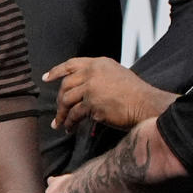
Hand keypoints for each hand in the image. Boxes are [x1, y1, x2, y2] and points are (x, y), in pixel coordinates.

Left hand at [46, 56, 172, 131]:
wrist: (147, 105)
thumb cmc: (135, 95)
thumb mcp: (117, 75)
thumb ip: (99, 77)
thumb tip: (81, 89)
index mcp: (100, 63)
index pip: (72, 64)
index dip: (57, 71)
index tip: (45, 78)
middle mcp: (93, 72)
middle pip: (66, 85)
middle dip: (59, 100)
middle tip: (58, 112)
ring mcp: (91, 87)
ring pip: (66, 100)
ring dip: (61, 114)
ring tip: (60, 124)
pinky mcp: (92, 103)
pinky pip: (74, 114)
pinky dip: (70, 123)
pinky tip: (70, 129)